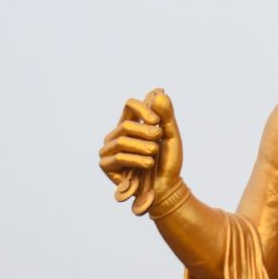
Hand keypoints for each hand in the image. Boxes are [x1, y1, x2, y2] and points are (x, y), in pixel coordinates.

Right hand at [99, 89, 182, 212]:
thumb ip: (166, 114)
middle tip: (158, 140)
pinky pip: (117, 157)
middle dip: (145, 132)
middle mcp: (118, 133)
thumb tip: (159, 91)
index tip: (158, 122)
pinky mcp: (106, 164)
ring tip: (153, 156)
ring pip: (121, 140)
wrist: (167, 187)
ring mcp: (110, 149)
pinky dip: (136, 160)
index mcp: (133, 123)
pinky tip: (147, 164)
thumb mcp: (171, 135)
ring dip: (143, 148)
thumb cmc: (168, 160)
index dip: (143, 109)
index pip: (130, 105)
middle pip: (126, 124)